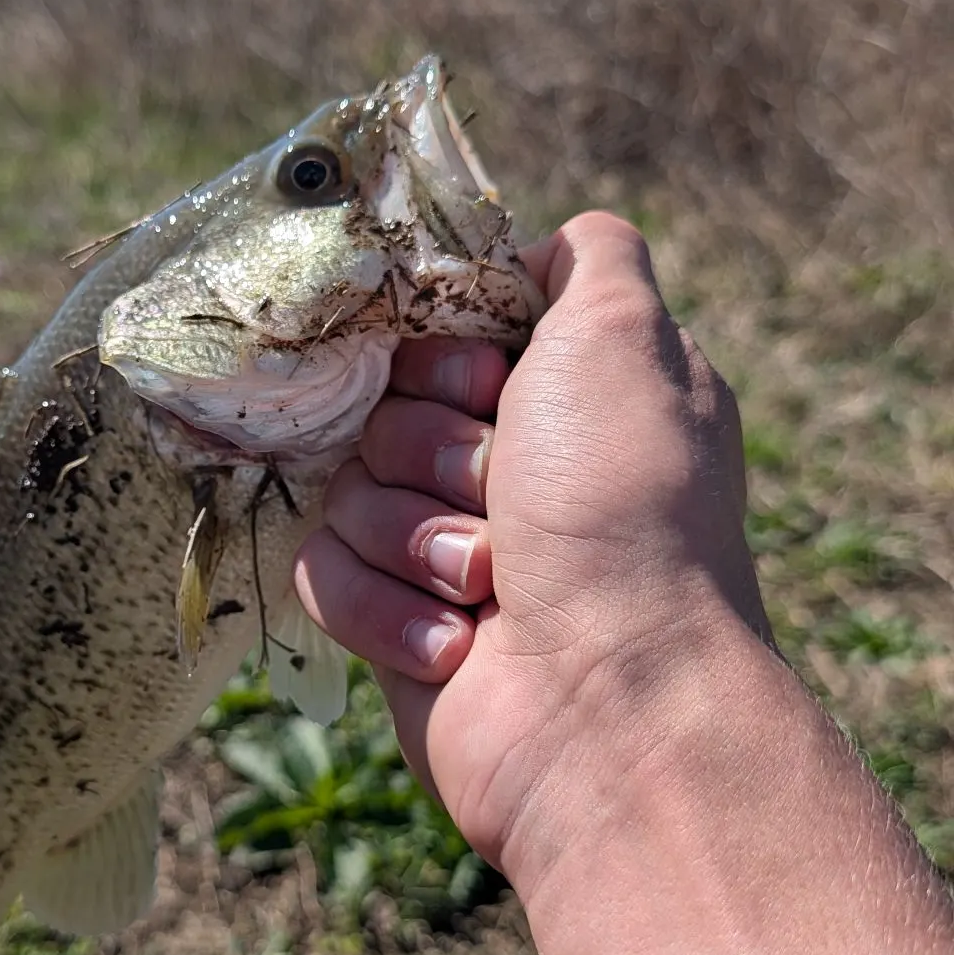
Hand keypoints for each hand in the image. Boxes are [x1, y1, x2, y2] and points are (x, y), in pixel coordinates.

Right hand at [295, 211, 770, 887]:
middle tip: (501, 496)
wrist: (604, 706)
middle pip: (383, 407)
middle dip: (433, 453)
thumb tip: (544, 247)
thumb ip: (592, 259)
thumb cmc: (622, 510)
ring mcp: (444, 547)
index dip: (447, 359)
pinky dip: (386, 606)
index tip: (486, 387)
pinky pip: (324, 570)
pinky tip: (456, 642)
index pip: (440, 334)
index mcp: (562, 399)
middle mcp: (507, 468)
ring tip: (489, 584)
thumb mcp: (630, 341)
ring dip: (415, 536)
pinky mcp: (392, 619)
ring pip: (348, 488)